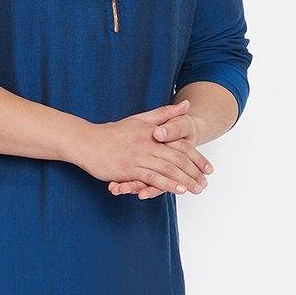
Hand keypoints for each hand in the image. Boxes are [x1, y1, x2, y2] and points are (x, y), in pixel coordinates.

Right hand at [72, 99, 210, 197]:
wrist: (86, 141)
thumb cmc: (112, 133)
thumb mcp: (140, 119)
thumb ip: (164, 114)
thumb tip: (186, 104)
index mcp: (153, 133)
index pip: (181, 146)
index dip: (197, 158)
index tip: (209, 169)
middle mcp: (149, 144)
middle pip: (178, 158)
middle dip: (194, 172)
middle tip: (206, 184)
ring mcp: (139, 156)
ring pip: (168, 168)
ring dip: (184, 180)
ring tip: (197, 189)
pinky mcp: (129, 168)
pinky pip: (151, 177)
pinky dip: (166, 183)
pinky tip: (178, 190)